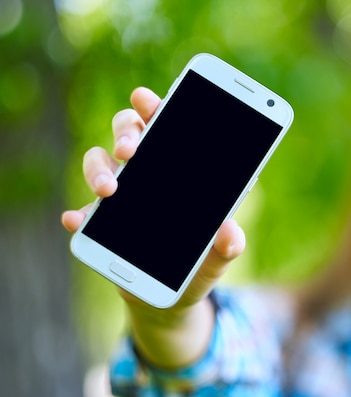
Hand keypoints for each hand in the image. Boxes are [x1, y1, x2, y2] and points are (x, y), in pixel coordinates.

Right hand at [62, 87, 245, 366]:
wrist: (170, 298)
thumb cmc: (199, 267)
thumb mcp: (218, 257)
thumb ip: (227, 246)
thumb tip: (230, 234)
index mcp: (181, 172)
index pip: (169, 128)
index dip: (156, 109)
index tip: (146, 99)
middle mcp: (148, 174)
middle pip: (129, 133)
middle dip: (127, 131)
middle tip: (131, 149)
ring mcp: (122, 196)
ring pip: (100, 162)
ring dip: (99, 169)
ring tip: (109, 190)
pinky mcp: (101, 224)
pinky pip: (83, 213)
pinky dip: (77, 216)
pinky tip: (74, 220)